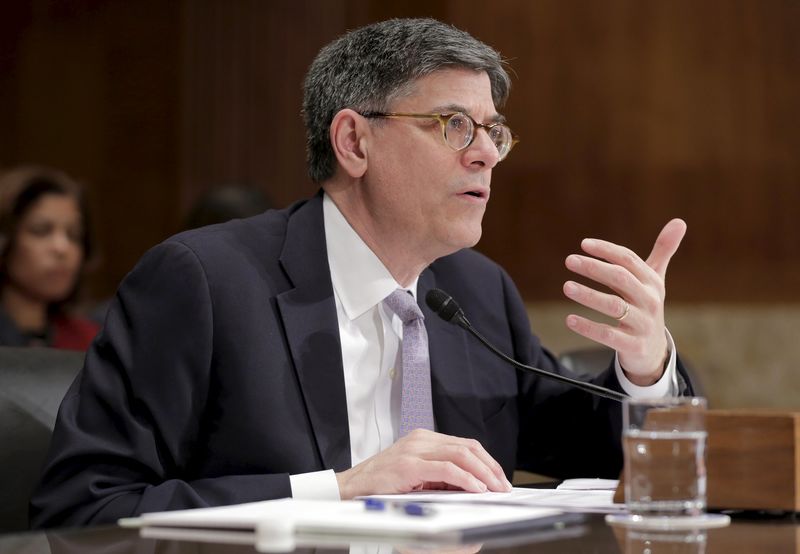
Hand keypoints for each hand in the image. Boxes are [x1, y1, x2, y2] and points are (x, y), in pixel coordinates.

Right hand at [335, 429, 511, 499]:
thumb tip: (472, 484)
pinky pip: (445, 469)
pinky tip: (475, 488)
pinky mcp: (409, 465)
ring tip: (494, 487)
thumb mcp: (417, 475)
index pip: (464, 444)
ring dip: (483, 472)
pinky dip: (465, 478)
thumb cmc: (381, 485)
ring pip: (460, 454)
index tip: (498, 477)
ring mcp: (414, 450)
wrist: (350, 488)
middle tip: (502, 484)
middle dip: (490, 466)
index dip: (486, 460)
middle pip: (467, 447)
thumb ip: (440, 476)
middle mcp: (421, 440)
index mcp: (423, 439)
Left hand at [562, 219, 686, 384]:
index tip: (584, 244)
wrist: (653, 351)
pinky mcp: (633, 345)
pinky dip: (588, 327)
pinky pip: (608, 335)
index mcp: (651, 282)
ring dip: (588, 295)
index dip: (607, 250)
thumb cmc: (647, 307)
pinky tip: (569, 320)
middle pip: (620, 278)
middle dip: (594, 268)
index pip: (628, 260)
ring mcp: (642, 323)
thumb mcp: (655, 280)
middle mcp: (649, 300)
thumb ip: (662, 251)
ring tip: (566, 286)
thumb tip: (680, 220)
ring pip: (614, 306)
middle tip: (569, 260)